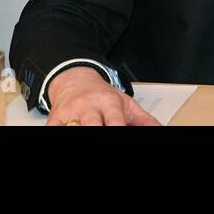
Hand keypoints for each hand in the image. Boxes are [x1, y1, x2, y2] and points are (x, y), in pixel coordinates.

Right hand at [45, 66, 159, 125]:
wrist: (76, 80)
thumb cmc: (102, 95)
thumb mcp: (126, 103)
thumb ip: (143, 120)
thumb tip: (160, 129)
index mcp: (108, 102)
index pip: (114, 120)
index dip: (117, 129)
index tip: (120, 132)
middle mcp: (88, 106)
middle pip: (91, 125)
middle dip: (96, 131)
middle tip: (102, 133)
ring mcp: (70, 113)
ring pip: (72, 126)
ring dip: (78, 128)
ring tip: (83, 128)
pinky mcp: (54, 119)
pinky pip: (53, 129)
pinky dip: (60, 130)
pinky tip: (67, 128)